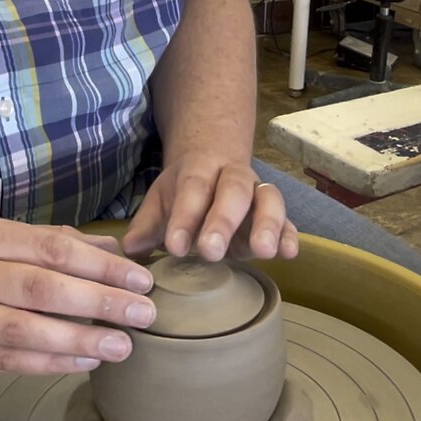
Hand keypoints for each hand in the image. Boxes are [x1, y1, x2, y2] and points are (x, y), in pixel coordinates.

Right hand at [0, 210, 156, 374]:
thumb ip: (46, 238)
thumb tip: (110, 247)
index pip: (50, 249)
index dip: (100, 265)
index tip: (139, 278)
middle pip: (43, 290)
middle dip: (101, 302)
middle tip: (144, 313)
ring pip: (24, 332)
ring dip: (79, 341)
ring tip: (121, 346)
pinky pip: (6, 362)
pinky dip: (48, 364)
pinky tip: (82, 362)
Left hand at [122, 156, 297, 261]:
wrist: (215, 166)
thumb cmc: (185, 194)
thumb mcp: (160, 204)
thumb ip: (145, 227)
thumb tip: (130, 250)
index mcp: (199, 171)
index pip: (192, 190)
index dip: (185, 217)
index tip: (174, 247)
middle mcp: (233, 178)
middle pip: (233, 192)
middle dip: (223, 221)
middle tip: (211, 251)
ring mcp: (258, 196)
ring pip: (269, 201)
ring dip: (267, 226)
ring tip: (263, 252)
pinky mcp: (276, 216)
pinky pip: (288, 221)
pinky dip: (290, 236)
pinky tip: (288, 254)